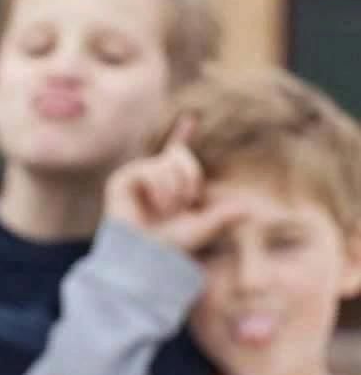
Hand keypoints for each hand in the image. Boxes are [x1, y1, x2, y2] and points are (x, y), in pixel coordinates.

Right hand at [104, 117, 249, 251]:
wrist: (144, 256)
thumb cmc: (170, 246)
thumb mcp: (203, 228)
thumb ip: (223, 216)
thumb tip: (252, 210)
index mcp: (170, 183)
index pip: (177, 153)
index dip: (183, 135)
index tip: (190, 118)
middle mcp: (152, 176)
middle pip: (180, 155)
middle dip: (190, 177)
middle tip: (184, 204)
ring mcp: (135, 176)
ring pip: (166, 163)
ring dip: (175, 189)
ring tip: (167, 210)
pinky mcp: (121, 180)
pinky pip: (150, 170)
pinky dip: (160, 189)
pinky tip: (156, 206)